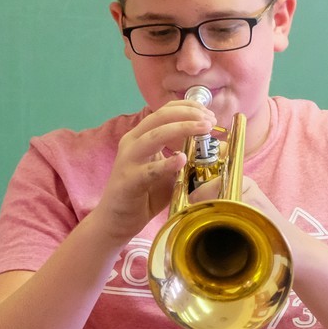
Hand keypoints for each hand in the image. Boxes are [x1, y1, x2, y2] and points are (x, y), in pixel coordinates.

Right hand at [94, 98, 214, 241]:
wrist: (116, 220)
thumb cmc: (144, 195)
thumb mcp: (167, 172)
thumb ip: (182, 159)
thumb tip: (210, 151)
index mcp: (141, 136)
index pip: (164, 111)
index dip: (187, 108)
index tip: (209, 114)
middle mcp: (132, 142)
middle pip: (161, 118)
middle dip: (189, 115)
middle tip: (211, 120)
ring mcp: (128, 160)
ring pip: (155, 136)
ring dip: (182, 129)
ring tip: (204, 129)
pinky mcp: (128, 180)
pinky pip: (149, 170)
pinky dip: (167, 163)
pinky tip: (182, 159)